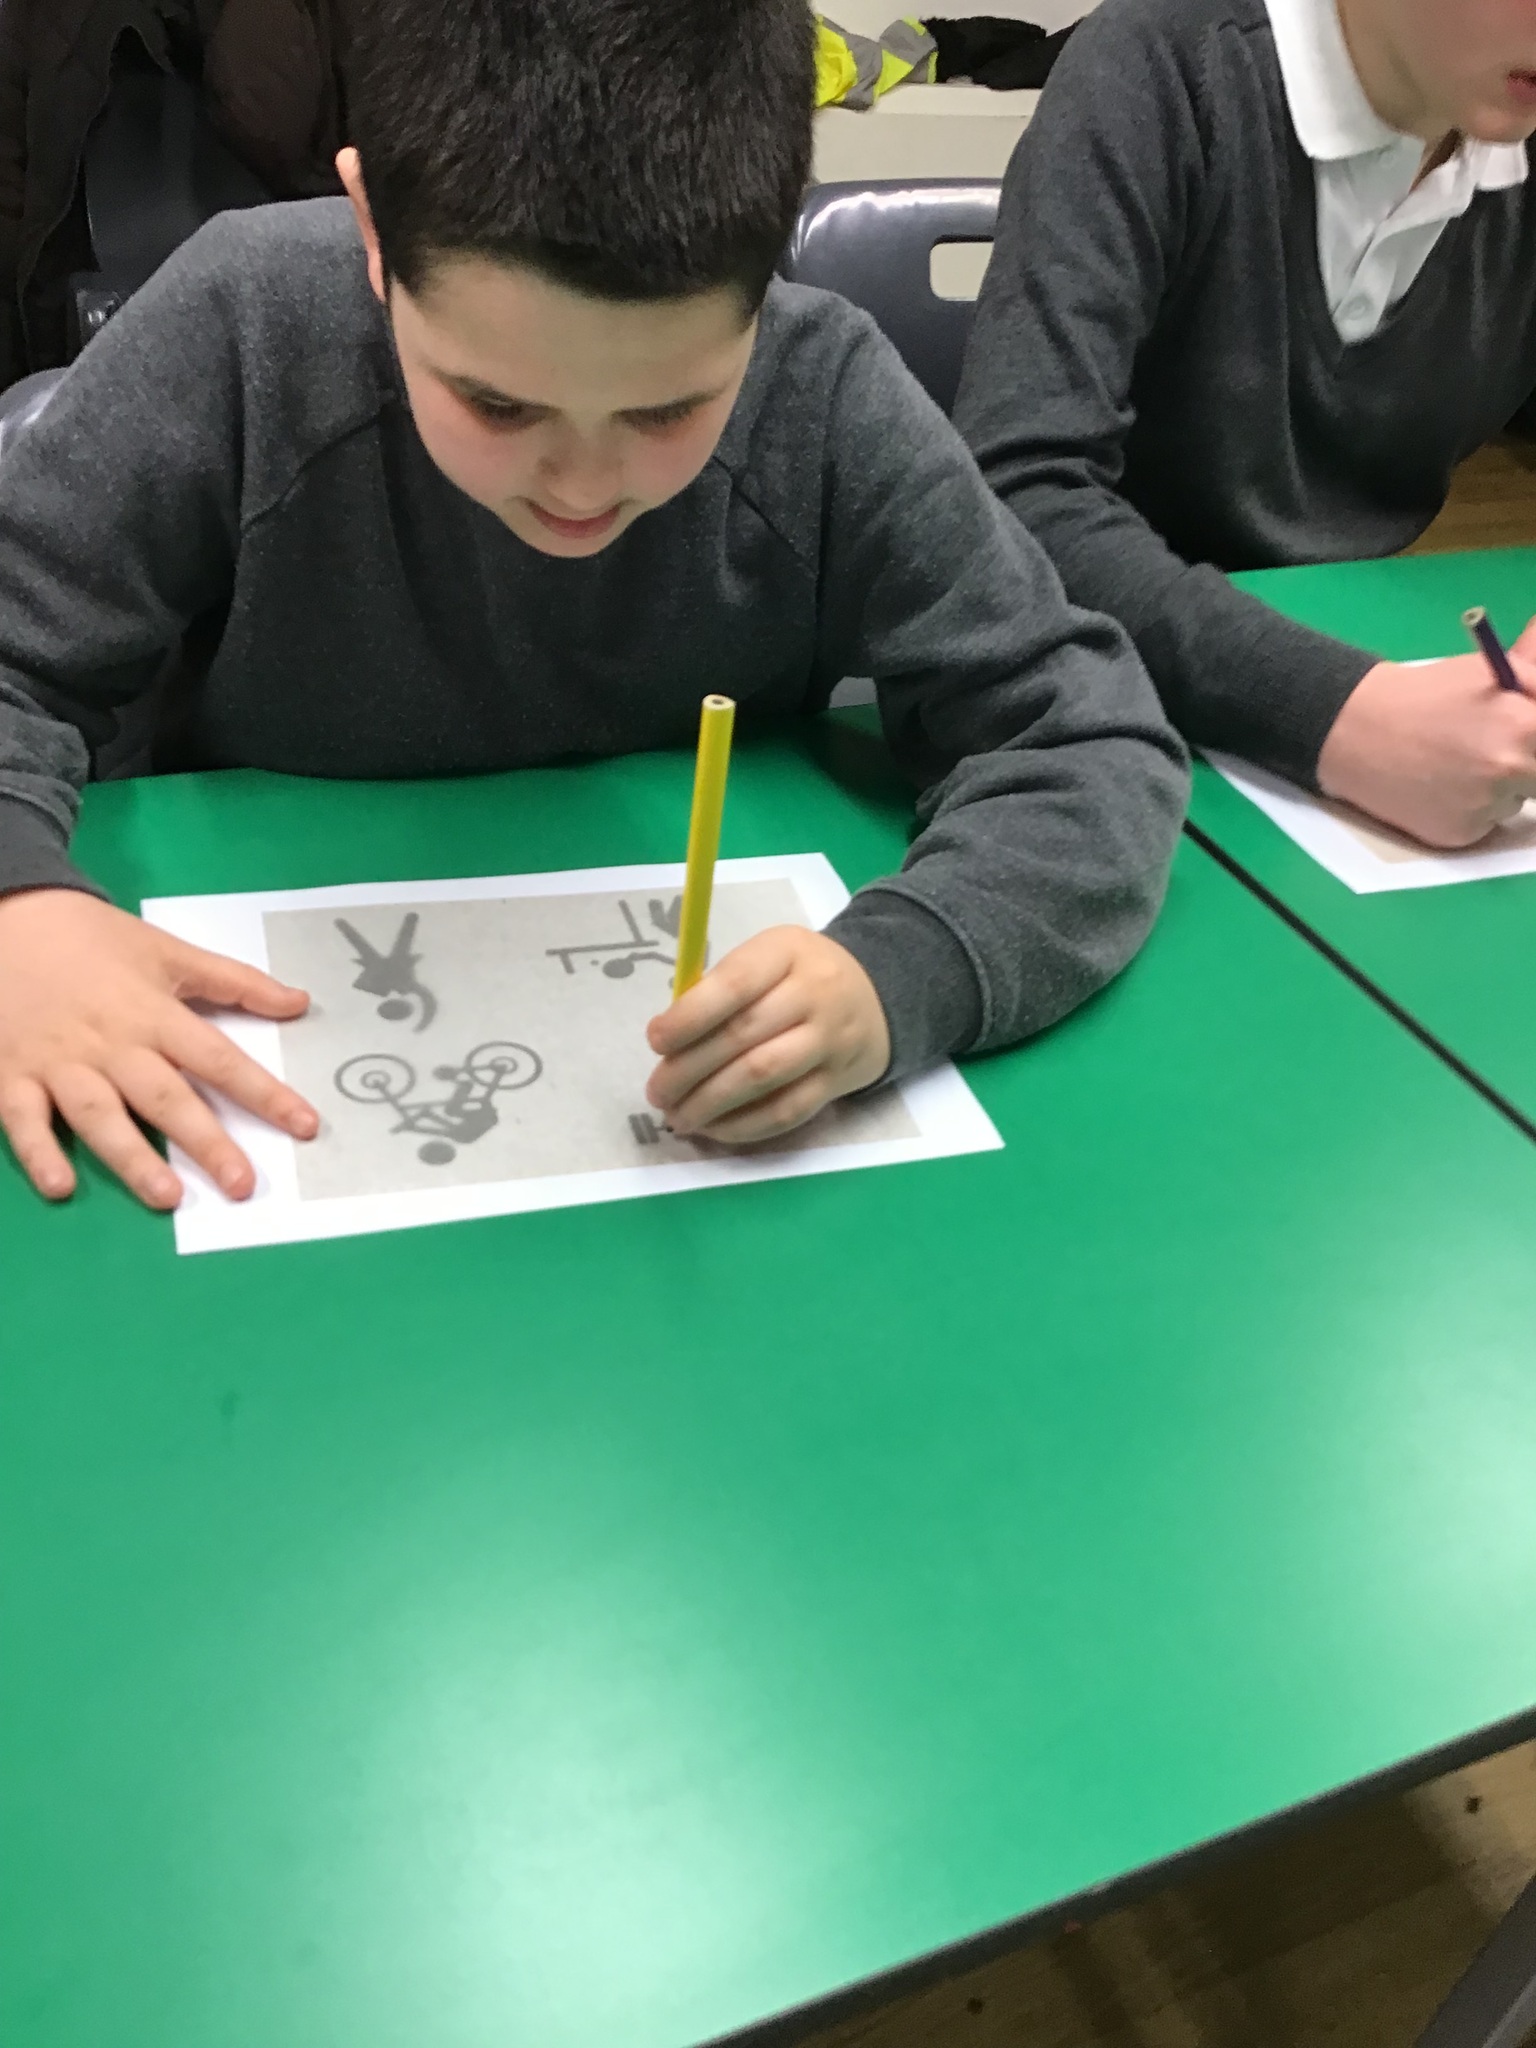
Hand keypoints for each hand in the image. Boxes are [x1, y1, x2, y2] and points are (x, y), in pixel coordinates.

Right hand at [0, 888, 316, 1209]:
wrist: (9, 915)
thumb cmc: (95, 940)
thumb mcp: (169, 952)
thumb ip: (235, 981)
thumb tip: (300, 1002)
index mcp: (154, 1013)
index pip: (218, 1058)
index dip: (264, 1093)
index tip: (303, 1125)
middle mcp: (112, 1043)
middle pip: (164, 1096)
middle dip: (205, 1142)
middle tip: (241, 1184)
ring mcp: (60, 1062)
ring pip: (100, 1115)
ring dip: (132, 1157)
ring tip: (167, 1196)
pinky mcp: (12, 1074)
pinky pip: (23, 1120)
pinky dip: (39, 1153)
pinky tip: (61, 1187)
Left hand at [646, 926, 890, 1143]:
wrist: (876, 996)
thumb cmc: (799, 975)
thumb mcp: (767, 956)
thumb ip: (721, 990)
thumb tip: (668, 1041)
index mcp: (786, 951)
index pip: (734, 984)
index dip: (689, 1017)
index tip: (655, 1041)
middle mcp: (814, 993)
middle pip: (743, 1035)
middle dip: (689, 1069)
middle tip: (657, 1091)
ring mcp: (830, 1041)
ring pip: (763, 1076)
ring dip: (711, 1102)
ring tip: (677, 1116)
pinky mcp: (837, 1081)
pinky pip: (786, 1111)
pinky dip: (743, 1125)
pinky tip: (713, 1128)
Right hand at [1317, 618, 1535, 846]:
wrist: (1357, 731)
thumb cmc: (1425, 694)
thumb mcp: (1489, 671)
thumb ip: (1533, 680)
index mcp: (1524, 725)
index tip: (1528, 742)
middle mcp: (1509, 770)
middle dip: (1527, 766)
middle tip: (1495, 750)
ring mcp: (1484, 807)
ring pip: (1514, 803)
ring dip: (1498, 789)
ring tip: (1456, 764)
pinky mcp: (1459, 836)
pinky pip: (1483, 825)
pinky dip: (1469, 810)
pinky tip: (1440, 788)